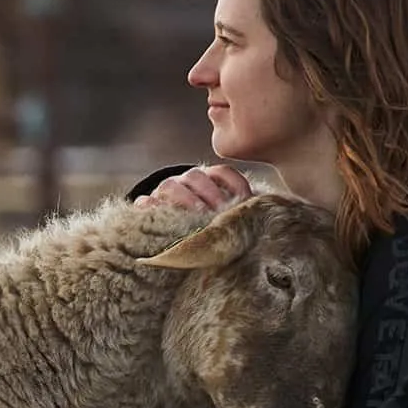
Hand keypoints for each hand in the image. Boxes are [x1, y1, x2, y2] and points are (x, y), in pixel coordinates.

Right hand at [134, 165, 251, 215]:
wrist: (174, 234)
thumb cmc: (211, 226)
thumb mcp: (227, 218)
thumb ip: (241, 215)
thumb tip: (262, 218)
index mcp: (210, 180)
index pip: (223, 173)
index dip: (235, 184)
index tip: (247, 200)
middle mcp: (187, 182)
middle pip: (197, 177)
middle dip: (211, 193)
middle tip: (222, 211)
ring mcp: (165, 192)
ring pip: (171, 186)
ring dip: (185, 198)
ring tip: (197, 214)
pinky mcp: (147, 207)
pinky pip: (144, 203)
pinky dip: (149, 207)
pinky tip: (157, 215)